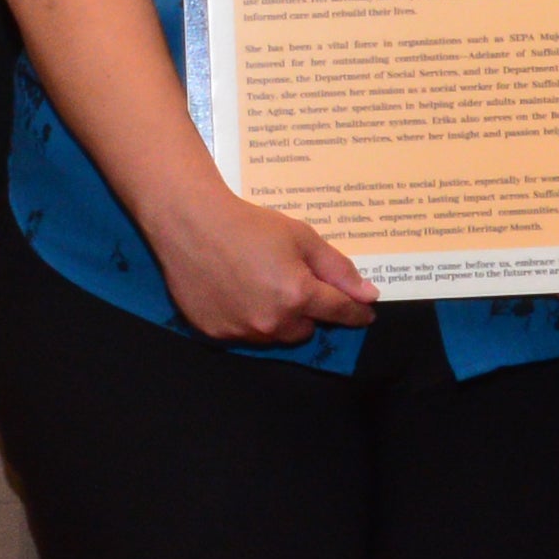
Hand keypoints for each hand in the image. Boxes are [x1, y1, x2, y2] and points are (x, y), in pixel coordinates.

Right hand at [143, 183, 376, 348]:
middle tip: (292, 283)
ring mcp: (242, 331)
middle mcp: (272, 321)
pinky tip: (235, 293)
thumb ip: (338, 269)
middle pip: (306, 329)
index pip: (339, 312)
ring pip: (275, 336)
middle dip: (306, 311)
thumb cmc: (249, 224)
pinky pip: (245, 334)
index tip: (363, 313)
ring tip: (260, 287)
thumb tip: (368, 296)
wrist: (191, 223)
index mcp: (298, 295)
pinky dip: (247, 319)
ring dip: (277, 319)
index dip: (355, 312)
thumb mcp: (301, 237)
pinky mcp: (216, 334)